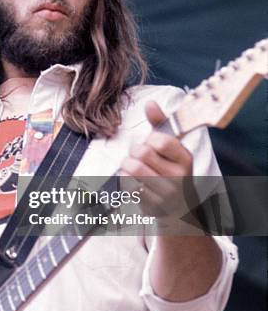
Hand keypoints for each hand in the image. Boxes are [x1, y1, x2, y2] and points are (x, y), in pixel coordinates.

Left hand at [119, 101, 197, 227]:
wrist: (178, 208)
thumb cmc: (170, 170)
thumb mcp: (171, 147)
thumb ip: (160, 124)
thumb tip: (150, 103)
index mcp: (185, 159)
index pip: (161, 141)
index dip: (150, 140)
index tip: (152, 144)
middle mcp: (178, 177)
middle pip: (142, 153)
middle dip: (134, 152)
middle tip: (138, 156)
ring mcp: (165, 194)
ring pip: (131, 169)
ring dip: (127, 165)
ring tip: (132, 167)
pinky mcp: (151, 206)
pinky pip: (127, 185)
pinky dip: (125, 180)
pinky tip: (133, 181)